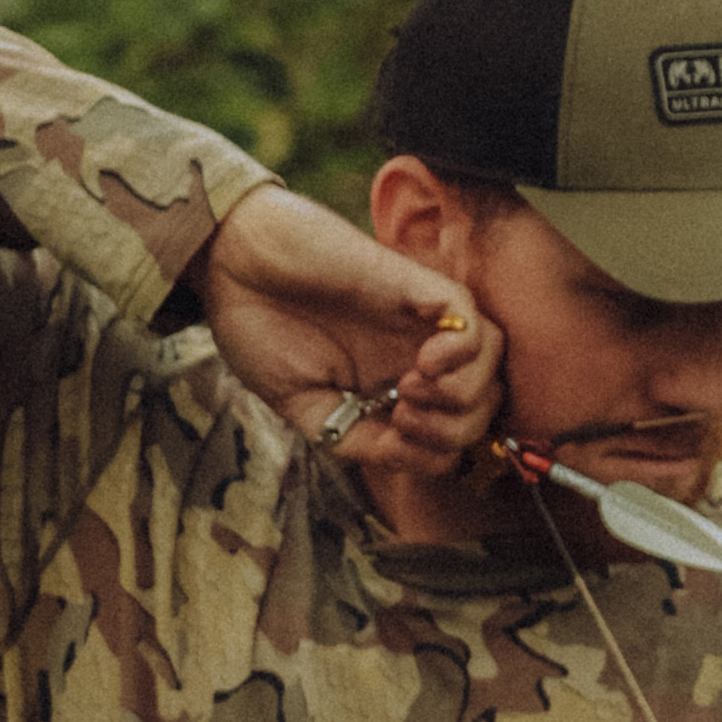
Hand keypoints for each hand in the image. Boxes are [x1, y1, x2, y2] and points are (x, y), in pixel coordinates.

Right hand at [194, 181, 505, 510]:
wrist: (230, 266)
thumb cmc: (259, 329)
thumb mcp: (306, 409)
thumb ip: (358, 439)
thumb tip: (407, 455)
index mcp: (389, 387)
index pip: (452, 433)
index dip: (435, 453)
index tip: (390, 441)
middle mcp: (414, 355)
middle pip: (483, 407)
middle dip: (454, 432)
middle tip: (402, 417)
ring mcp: (419, 323)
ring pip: (492, 366)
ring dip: (462, 398)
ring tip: (411, 390)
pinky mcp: (416, 287)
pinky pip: (474, 323)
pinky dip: (462, 354)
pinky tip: (422, 362)